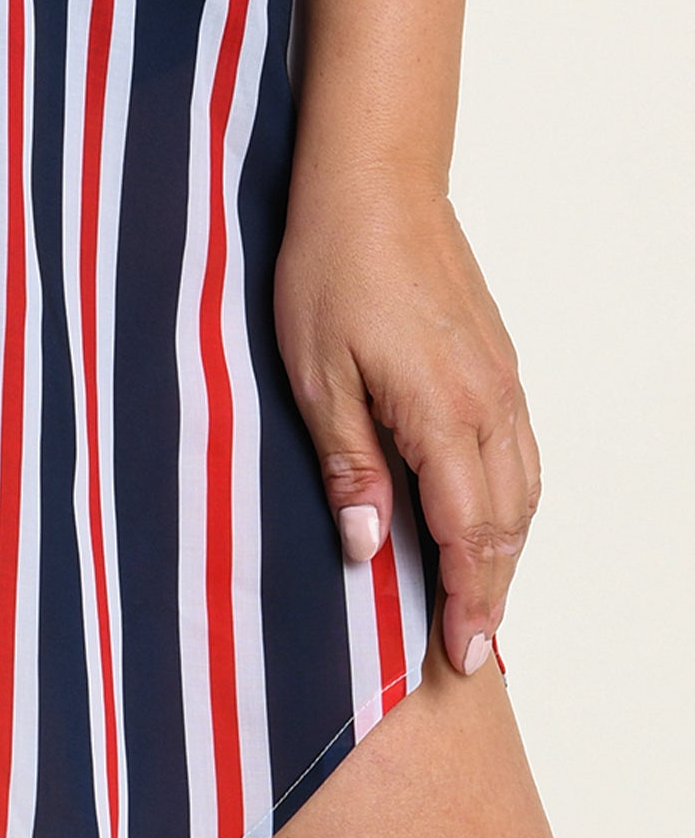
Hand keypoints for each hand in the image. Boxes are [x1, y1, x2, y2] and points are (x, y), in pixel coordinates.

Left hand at [275, 166, 539, 677]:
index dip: (464, 602)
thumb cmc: (332, 263)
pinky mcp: (498, 360)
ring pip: (522, 491)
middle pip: (505, 525)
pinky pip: (521, 452)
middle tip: (471, 653)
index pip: (465, 535)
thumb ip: (345, 462)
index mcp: (442, 412)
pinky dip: (511, 503)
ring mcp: (501, 380)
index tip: (460, 658)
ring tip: (477, 601)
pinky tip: (487, 519)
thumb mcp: (314, 369)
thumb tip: (365, 547)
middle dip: (489, 594)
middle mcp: (488, 403)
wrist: (375, 179)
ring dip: (504, 552)